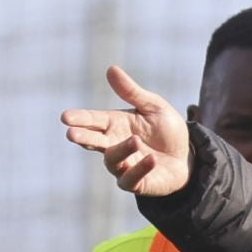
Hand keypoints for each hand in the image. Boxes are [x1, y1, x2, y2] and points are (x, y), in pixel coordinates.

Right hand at [61, 66, 191, 195]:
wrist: (186, 157)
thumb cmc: (167, 130)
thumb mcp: (153, 106)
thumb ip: (132, 92)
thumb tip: (111, 69)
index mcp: (115, 124)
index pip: (93, 120)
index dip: (80, 118)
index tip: (65, 117)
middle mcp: (114, 145)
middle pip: (93, 142)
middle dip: (83, 137)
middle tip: (71, 134)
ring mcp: (123, 165)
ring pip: (112, 160)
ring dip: (121, 150)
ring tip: (135, 141)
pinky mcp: (136, 182)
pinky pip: (131, 178)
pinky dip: (139, 169)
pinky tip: (151, 160)